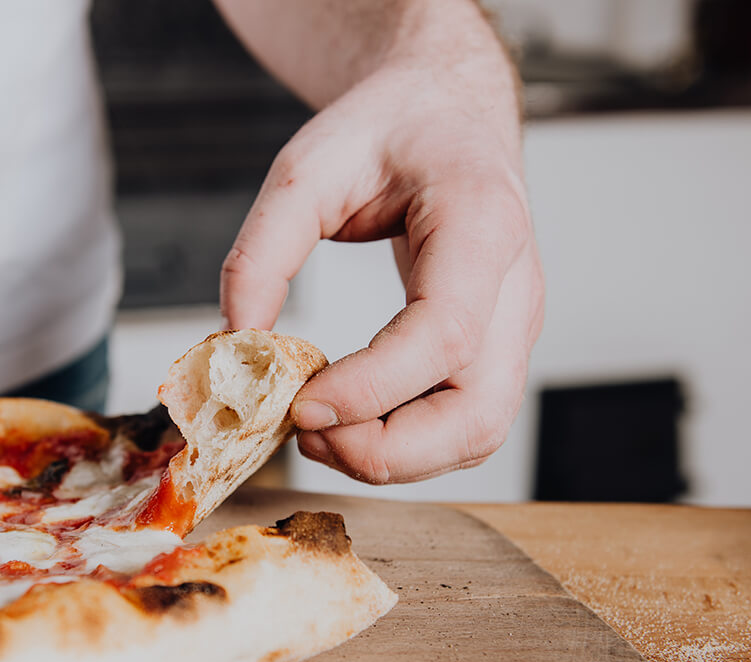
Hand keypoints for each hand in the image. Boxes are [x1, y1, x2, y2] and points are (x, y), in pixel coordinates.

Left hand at [220, 44, 543, 482]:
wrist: (445, 113)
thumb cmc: (389, 130)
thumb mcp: (307, 166)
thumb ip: (263, 250)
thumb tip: (236, 342)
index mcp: (482, 223)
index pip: (445, 334)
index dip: (371, 387)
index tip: (299, 404)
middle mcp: (515, 287)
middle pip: (477, 414)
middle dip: (386, 451)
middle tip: (306, 432)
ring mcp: (513, 326)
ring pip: (477, 436)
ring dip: (393, 459)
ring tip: (317, 430)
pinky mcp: (494, 350)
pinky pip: (462, 426)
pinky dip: (405, 447)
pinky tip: (346, 422)